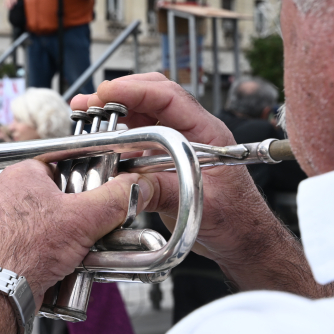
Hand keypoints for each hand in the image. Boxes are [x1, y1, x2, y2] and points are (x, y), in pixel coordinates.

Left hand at [0, 160, 152, 305]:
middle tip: (81, 228)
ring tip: (66, 248)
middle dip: (67, 212)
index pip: (58, 167)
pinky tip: (47, 261)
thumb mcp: (84, 220)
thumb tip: (134, 186)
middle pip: (47, 195)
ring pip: (33, 219)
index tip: (91, 198)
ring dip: (52, 232)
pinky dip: (34, 248)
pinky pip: (19, 238)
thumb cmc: (28, 252)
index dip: (80, 183)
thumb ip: (114, 199)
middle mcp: (0, 192)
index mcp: (19, 174)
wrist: (0, 292)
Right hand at [70, 73, 317, 294]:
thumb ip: (165, 192)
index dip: (135, 91)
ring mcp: (179, 143)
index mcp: (207, 133)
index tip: (105, 93)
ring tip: (87, 115)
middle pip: (154, 96)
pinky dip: (118, 135)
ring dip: (116, 112)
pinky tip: (101, 142)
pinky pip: (140, 137)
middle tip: (89, 102)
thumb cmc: (236, 222)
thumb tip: (128, 185)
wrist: (245, 242)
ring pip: (144, 114)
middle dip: (120, 93)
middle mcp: (193, 131)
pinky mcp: (167, 158)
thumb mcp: (200, 207)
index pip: (169, 97)